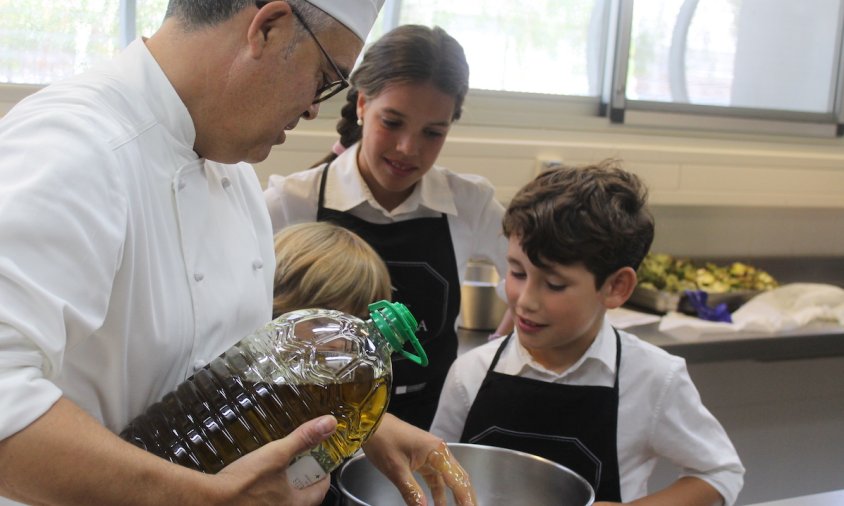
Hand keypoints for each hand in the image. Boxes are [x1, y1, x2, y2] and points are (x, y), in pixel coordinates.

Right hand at [211, 415, 337, 505]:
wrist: (209, 500)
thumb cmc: (244, 483)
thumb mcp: (277, 454)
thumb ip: (303, 438)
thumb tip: (328, 424)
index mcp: (297, 503)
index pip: (320, 490)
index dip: (322, 474)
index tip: (320, 462)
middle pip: (303, 498)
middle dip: (303, 480)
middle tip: (299, 463)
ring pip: (283, 502)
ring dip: (284, 488)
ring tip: (278, 470)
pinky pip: (265, 503)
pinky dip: (266, 493)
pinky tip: (257, 481)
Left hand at [362, 414, 476, 505]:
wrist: (371, 425)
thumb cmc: (384, 442)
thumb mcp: (396, 470)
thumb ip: (412, 492)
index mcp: (437, 452)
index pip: (457, 479)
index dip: (465, 498)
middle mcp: (439, 452)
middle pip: (458, 478)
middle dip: (464, 497)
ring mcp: (432, 454)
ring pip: (448, 479)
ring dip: (452, 496)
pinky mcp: (424, 458)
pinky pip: (436, 477)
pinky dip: (439, 491)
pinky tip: (438, 504)